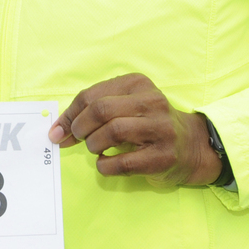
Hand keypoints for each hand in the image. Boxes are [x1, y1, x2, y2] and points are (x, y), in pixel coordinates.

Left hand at [48, 73, 221, 184]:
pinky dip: (105, 165)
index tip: (57, 131)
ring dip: (94, 145)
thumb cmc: (149, 125)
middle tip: (78, 139)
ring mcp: (160, 128)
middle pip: (101, 109)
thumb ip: (93, 112)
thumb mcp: (126, 107)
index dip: (69, 115)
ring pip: (113, 131)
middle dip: (80, 127)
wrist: (190, 146)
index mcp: (137, 84)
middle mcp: (151, 101)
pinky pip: (124, 162)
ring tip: (96, 149)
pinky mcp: (163, 156)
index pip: (92, 95)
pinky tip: (106, 163)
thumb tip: (57, 130)